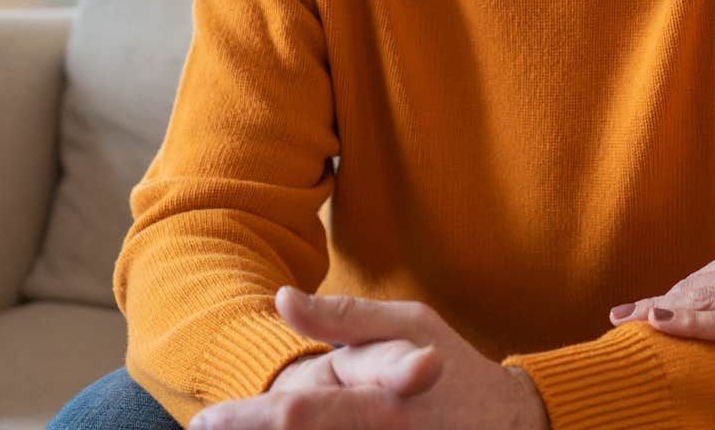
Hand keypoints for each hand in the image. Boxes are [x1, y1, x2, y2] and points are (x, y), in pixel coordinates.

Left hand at [189, 287, 549, 429]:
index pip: (302, 414)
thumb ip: (344, 318)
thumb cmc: (450, 369)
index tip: (206, 421)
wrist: (508, 424)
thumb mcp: (409, 324)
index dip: (246, 419)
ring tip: (245, 425)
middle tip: (210, 426)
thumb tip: (281, 298)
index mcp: (386, 398)